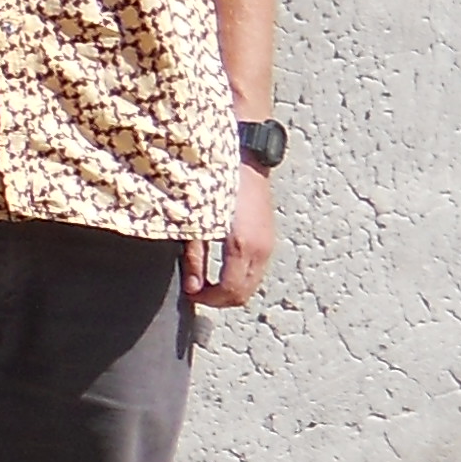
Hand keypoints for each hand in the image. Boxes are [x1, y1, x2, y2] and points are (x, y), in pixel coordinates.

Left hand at [187, 164, 274, 308]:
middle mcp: (260, 250)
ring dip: (231, 290)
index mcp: (241, 246)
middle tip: (198, 292)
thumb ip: (195, 258)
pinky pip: (256, 271)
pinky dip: (240, 278)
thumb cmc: (216, 187)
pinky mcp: (269, 240)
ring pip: (252, 285)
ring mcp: (268, 246)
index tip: (191, 295)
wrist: (247, 162)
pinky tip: (222, 269)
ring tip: (207, 282)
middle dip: (219, 300)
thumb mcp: (196, 223)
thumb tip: (192, 288)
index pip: (230, 291)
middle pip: (244, 294)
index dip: (208, 300)